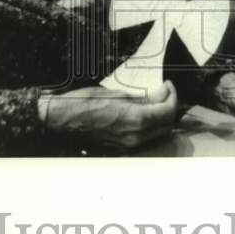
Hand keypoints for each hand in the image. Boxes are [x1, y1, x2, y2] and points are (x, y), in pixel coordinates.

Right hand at [39, 80, 179, 151]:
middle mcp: (136, 137)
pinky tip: (143, 113)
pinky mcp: (121, 148)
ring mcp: (129, 146)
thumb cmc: (85, 102)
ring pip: (158, 134)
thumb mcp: (117, 94)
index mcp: (136, 120)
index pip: (168, 111)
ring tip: (154, 101)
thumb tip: (160, 95)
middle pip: (167, 125)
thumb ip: (142, 98)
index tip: (167, 84)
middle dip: (169, 107)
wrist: (62, 121)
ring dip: (161, 118)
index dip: (172, 95)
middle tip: (163, 92)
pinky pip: (145, 139)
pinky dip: (150, 126)